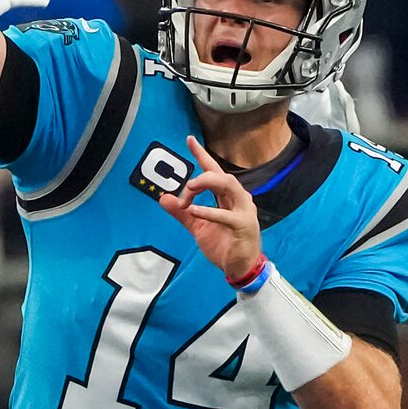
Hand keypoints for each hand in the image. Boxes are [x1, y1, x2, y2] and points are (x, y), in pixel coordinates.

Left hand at [156, 140, 262, 282]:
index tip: (189, 140)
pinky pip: (227, 216)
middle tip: (186, 185)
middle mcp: (238, 200)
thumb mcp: (197, 227)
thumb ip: (181, 213)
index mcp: (228, 197)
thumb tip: (162, 198)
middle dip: (203, 175)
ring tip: (190, 188)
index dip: (202, 155)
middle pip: (222, 176)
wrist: (239, 268)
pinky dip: (209, 212)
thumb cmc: (223, 245)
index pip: (214, 171)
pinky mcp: (244, 226)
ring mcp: (244, 212)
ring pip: (229, 186)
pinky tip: (194, 211)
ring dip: (208, 183)